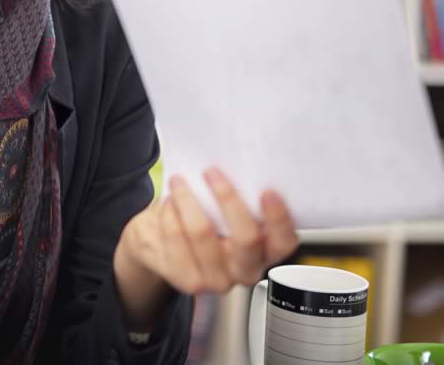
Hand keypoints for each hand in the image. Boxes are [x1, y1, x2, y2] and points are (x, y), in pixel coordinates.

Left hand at [112, 167, 299, 329]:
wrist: (159, 242)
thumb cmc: (201, 217)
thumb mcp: (221, 207)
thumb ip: (237, 196)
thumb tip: (235, 163)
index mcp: (265, 252)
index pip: (284, 242)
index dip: (279, 219)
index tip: (267, 191)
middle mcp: (245, 271)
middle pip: (247, 239)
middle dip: (228, 198)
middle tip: (210, 171)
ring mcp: (216, 280)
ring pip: (203, 233)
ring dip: (187, 199)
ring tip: (178, 181)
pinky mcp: (187, 281)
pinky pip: (175, 238)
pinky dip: (168, 213)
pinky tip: (167, 203)